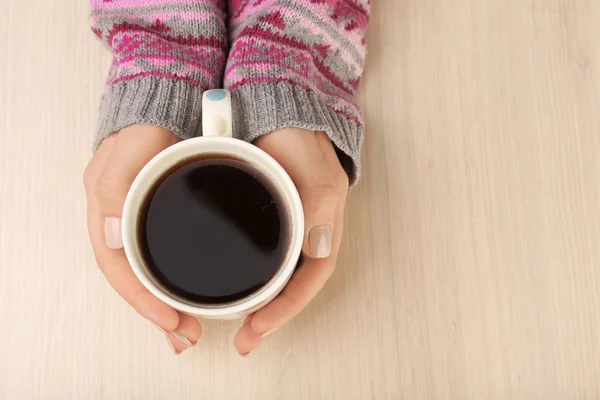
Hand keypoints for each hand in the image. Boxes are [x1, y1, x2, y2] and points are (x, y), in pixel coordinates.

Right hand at [83, 124, 201, 354]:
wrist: (167, 102)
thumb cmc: (144, 127)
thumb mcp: (126, 155)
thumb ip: (115, 191)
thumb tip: (111, 238)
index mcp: (107, 213)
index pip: (120, 271)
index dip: (143, 302)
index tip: (171, 322)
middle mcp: (121, 221)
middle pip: (135, 279)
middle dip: (158, 313)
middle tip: (187, 336)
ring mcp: (140, 219)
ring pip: (149, 272)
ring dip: (167, 303)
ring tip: (189, 327)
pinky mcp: (161, 215)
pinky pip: (162, 257)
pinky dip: (173, 281)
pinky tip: (187, 293)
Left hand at [233, 128, 348, 355]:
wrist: (274, 108)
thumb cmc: (298, 138)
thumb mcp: (313, 168)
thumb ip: (317, 203)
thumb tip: (318, 248)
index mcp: (322, 227)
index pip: (310, 280)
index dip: (286, 310)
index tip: (257, 328)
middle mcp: (306, 232)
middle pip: (293, 287)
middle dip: (272, 318)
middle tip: (245, 341)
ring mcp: (286, 227)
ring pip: (277, 277)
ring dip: (261, 305)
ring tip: (236, 327)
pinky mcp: (264, 218)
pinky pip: (261, 258)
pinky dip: (249, 279)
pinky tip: (231, 289)